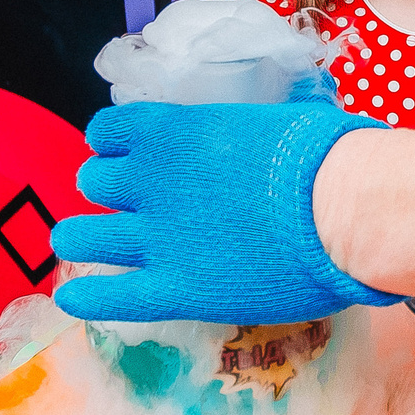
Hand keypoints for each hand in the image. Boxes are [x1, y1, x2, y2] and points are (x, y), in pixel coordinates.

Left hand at [51, 98, 399, 323]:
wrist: (343, 206)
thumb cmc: (327, 153)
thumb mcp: (278, 117)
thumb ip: (253, 127)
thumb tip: (278, 125)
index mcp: (173, 130)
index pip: (109, 130)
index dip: (113, 144)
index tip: (126, 154)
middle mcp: (151, 180)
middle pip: (93, 182)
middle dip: (105, 190)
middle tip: (127, 203)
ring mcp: (158, 237)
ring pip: (83, 235)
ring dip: (82, 236)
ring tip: (87, 242)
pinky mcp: (176, 288)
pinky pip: (110, 296)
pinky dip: (85, 296)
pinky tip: (71, 297)